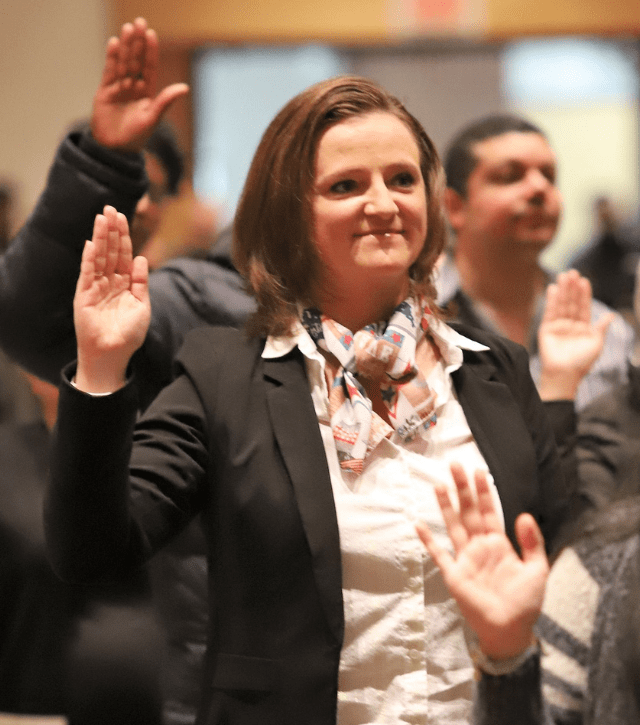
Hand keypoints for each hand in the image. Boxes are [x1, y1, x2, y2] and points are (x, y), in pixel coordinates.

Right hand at [74, 206, 150, 392]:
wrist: (114, 354)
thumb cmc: (129, 334)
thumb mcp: (142, 305)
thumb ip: (140, 282)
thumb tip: (140, 257)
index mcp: (124, 283)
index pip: (123, 254)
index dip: (124, 236)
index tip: (123, 216)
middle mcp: (109, 282)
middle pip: (110, 251)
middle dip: (111, 230)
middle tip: (111, 208)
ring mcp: (96, 287)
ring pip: (99, 257)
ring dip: (100, 238)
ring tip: (101, 218)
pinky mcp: (85, 296)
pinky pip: (88, 274)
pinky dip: (90, 259)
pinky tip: (93, 244)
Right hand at [91, 17, 188, 151]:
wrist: (114, 150)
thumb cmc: (136, 137)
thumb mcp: (153, 118)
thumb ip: (166, 101)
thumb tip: (184, 87)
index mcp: (147, 93)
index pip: (149, 68)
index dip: (150, 51)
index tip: (152, 34)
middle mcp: (133, 87)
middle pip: (136, 61)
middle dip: (138, 42)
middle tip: (139, 22)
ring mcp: (118, 88)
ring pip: (123, 63)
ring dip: (126, 46)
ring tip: (128, 28)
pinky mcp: (104, 92)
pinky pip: (108, 71)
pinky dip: (111, 58)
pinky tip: (114, 43)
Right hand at [416, 463, 548, 659]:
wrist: (510, 630)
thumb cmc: (525, 602)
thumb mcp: (537, 570)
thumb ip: (532, 543)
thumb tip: (523, 514)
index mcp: (498, 543)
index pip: (488, 511)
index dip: (483, 492)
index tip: (478, 471)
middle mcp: (479, 546)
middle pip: (468, 511)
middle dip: (462, 489)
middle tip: (455, 465)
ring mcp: (464, 558)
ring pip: (453, 526)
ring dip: (446, 506)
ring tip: (439, 485)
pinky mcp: (453, 574)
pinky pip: (439, 554)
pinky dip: (428, 540)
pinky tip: (419, 525)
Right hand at [538, 269, 612, 399]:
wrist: (564, 374)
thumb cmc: (581, 362)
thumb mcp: (596, 344)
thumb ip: (601, 328)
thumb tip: (611, 315)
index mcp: (583, 328)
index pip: (584, 307)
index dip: (584, 294)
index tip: (584, 281)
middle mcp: (570, 325)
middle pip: (571, 302)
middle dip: (572, 288)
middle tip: (572, 272)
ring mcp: (558, 326)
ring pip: (561, 305)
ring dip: (562, 290)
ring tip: (563, 276)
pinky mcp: (546, 329)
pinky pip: (549, 312)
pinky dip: (550, 301)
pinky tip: (552, 289)